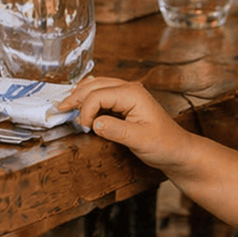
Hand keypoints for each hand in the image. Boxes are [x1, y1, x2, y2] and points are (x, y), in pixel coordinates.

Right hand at [60, 76, 190, 171]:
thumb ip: (116, 130)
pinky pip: (103, 94)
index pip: (97, 95)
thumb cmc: (165, 145)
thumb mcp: (140, 140)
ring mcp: (128, 94)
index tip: (84, 127)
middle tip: (60, 109)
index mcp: (133, 94)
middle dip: (76, 97)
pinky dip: (89, 98)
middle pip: (94, 85)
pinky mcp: (126, 102)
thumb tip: (94, 123)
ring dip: (80, 95)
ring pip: (97, 86)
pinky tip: (81, 105)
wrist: (178, 150)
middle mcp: (130, 89)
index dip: (85, 110)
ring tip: (65, 106)